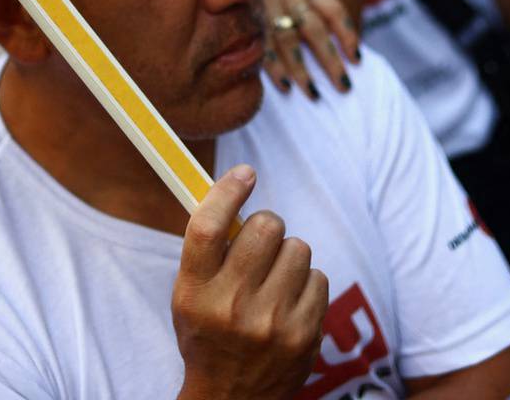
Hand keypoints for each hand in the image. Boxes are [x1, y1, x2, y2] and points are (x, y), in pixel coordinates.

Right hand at [172, 166, 327, 399]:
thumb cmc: (210, 336)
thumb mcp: (191, 297)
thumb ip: (209, 251)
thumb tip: (234, 187)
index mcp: (194, 294)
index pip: (207, 227)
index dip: (227, 192)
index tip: (244, 174)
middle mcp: (230, 307)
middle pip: (265, 226)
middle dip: (266, 226)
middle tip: (259, 242)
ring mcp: (271, 322)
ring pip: (298, 247)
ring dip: (288, 256)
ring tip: (273, 282)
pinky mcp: (304, 333)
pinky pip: (318, 276)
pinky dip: (306, 283)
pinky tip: (290, 304)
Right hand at [259, 0, 359, 99]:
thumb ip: (305, 11)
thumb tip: (340, 52)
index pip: (332, 7)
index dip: (347, 34)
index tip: (357, 60)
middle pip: (314, 28)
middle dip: (330, 60)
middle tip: (343, 86)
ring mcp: (262, 2)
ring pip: (289, 40)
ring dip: (301, 70)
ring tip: (313, 93)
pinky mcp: (242, 17)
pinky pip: (262, 46)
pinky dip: (274, 67)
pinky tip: (285, 85)